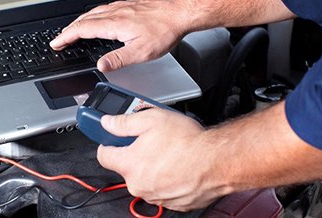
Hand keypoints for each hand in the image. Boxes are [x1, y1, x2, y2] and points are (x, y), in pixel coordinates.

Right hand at [50, 0, 189, 71]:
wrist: (180, 13)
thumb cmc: (164, 30)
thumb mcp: (140, 52)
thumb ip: (118, 60)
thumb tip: (100, 66)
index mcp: (114, 24)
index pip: (82, 30)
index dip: (66, 37)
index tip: (56, 43)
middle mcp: (116, 13)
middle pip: (84, 20)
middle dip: (69, 30)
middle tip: (60, 38)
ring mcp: (122, 7)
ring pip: (94, 13)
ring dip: (80, 22)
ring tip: (74, 29)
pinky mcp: (130, 6)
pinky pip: (104, 9)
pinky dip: (94, 15)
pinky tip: (99, 18)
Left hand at [97, 108, 229, 210]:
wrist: (218, 161)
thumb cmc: (188, 142)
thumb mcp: (151, 119)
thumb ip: (124, 122)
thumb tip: (108, 123)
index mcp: (129, 164)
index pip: (103, 155)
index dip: (107, 143)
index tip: (112, 138)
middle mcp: (139, 184)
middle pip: (127, 167)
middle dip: (135, 153)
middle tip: (150, 140)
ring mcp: (156, 196)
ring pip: (146, 178)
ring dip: (153, 166)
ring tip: (169, 151)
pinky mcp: (173, 203)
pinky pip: (163, 189)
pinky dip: (168, 178)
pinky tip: (179, 165)